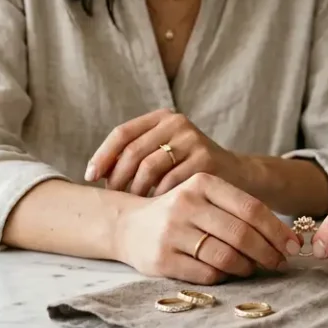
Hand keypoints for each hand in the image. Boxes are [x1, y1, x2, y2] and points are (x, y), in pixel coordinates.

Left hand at [86, 109, 243, 196]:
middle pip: (133, 151)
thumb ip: (136, 155)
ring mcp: (193, 140)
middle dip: (117, 177)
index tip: (91, 177)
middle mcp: (177, 123)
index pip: (122, 132)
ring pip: (149, 167)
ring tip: (132, 205)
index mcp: (162, 118)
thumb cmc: (189, 169)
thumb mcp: (164, 154)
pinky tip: (154, 210)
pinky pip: (170, 182)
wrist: (236, 177)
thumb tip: (94, 173)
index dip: (103, 155)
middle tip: (112, 198)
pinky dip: (157, 198)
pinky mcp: (206, 159)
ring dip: (135, 190)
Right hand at [114, 172, 300, 283]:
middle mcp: (186, 204)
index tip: (293, 245)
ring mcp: (171, 232)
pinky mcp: (162, 259)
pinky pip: (207, 274)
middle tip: (279, 262)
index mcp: (202, 183)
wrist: (128, 225)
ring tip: (253, 268)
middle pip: (241, 234)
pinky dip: (224, 276)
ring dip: (247, 267)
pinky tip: (228, 273)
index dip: (277, 229)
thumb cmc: (180, 212)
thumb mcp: (205, 196)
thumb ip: (240, 209)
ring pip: (226, 256)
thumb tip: (287, 237)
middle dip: (268, 252)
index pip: (251, 207)